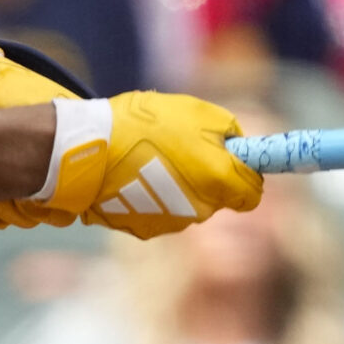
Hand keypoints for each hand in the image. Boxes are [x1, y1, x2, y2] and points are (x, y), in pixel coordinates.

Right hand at [22, 90, 263, 238]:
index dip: (246, 175)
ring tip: (151, 162)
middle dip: (208, 178)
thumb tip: (238, 146)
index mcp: (219, 180)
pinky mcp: (145, 230)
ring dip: (179, 187)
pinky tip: (135, 178)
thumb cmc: (145, 125)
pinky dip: (153, 198)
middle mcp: (201, 209)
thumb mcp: (197, 112)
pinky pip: (161, 213)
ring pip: (189, 206)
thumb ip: (229, 132)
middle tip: (182, 151)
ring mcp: (172, 223)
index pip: (253, 194)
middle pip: (219, 198)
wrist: (90, 151)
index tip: (233, 161)